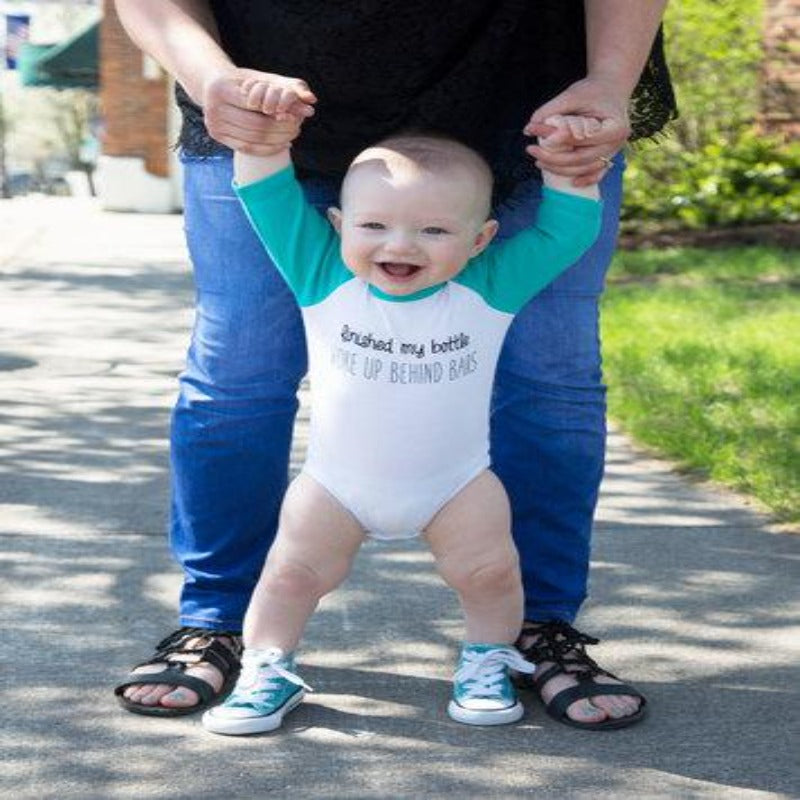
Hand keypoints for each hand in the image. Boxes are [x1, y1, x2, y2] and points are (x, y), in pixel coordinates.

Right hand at [201, 68, 316, 154]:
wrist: (214, 85)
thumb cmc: (245, 80)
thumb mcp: (264, 78)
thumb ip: (288, 87)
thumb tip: (312, 99)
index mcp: (221, 87)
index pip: (258, 105)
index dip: (280, 111)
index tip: (298, 115)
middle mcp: (212, 108)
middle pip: (256, 126)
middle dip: (281, 129)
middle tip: (298, 128)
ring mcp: (213, 124)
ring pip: (253, 139)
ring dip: (277, 140)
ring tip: (292, 135)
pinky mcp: (216, 136)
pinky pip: (247, 148)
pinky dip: (268, 148)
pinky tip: (282, 144)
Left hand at [524, 76, 630, 185]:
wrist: (611, 89)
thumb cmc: (592, 91)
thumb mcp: (572, 95)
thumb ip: (551, 109)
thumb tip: (529, 128)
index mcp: (615, 126)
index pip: (582, 139)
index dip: (559, 141)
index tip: (536, 138)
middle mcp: (617, 142)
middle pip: (582, 159)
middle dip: (554, 159)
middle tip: (532, 152)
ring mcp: (614, 152)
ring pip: (586, 168)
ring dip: (562, 170)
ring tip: (540, 162)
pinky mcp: (609, 156)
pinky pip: (598, 173)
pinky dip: (586, 179)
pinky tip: (572, 183)